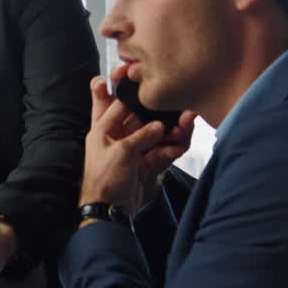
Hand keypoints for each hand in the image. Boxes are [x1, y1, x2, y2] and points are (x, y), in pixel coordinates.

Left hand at [90, 65, 195, 210]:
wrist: (110, 213)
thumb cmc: (104, 181)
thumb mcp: (121, 152)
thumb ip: (142, 135)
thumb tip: (160, 126)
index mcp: (103, 128)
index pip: (117, 102)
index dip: (128, 88)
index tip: (139, 74)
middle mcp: (118, 136)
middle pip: (140, 117)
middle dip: (158, 112)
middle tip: (176, 106)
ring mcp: (132, 150)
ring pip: (154, 134)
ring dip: (169, 132)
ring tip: (184, 126)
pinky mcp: (143, 163)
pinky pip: (159, 151)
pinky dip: (169, 150)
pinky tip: (176, 149)